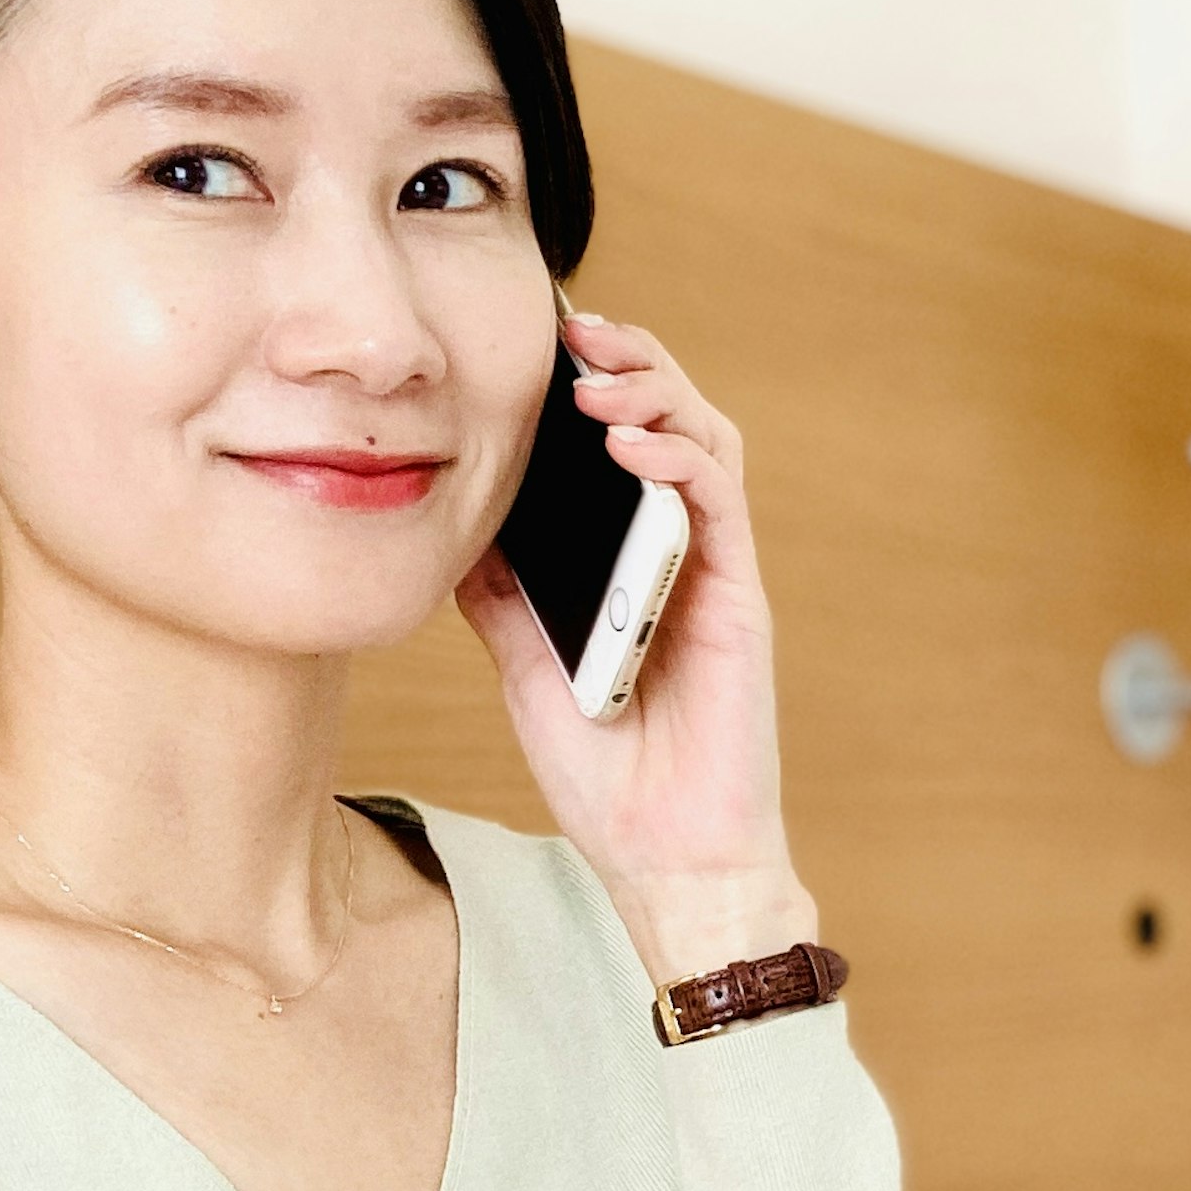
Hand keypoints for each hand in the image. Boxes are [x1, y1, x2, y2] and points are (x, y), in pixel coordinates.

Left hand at [457, 304, 816, 982]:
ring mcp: (715, 572)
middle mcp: (682, 553)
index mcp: (634, 561)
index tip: (536, 344)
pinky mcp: (739, 600)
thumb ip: (502, 593)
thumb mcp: (522, 667)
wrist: (664, 859)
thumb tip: (451, 518)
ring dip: (656, 393)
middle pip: (673, 418)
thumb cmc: (606, 775)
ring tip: (595, 378)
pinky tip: (632, 444)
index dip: (589, 382)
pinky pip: (721, 504)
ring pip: (708, 440)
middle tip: (572, 332)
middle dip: (628, 361)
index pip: (624, 442)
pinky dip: (681, 459)